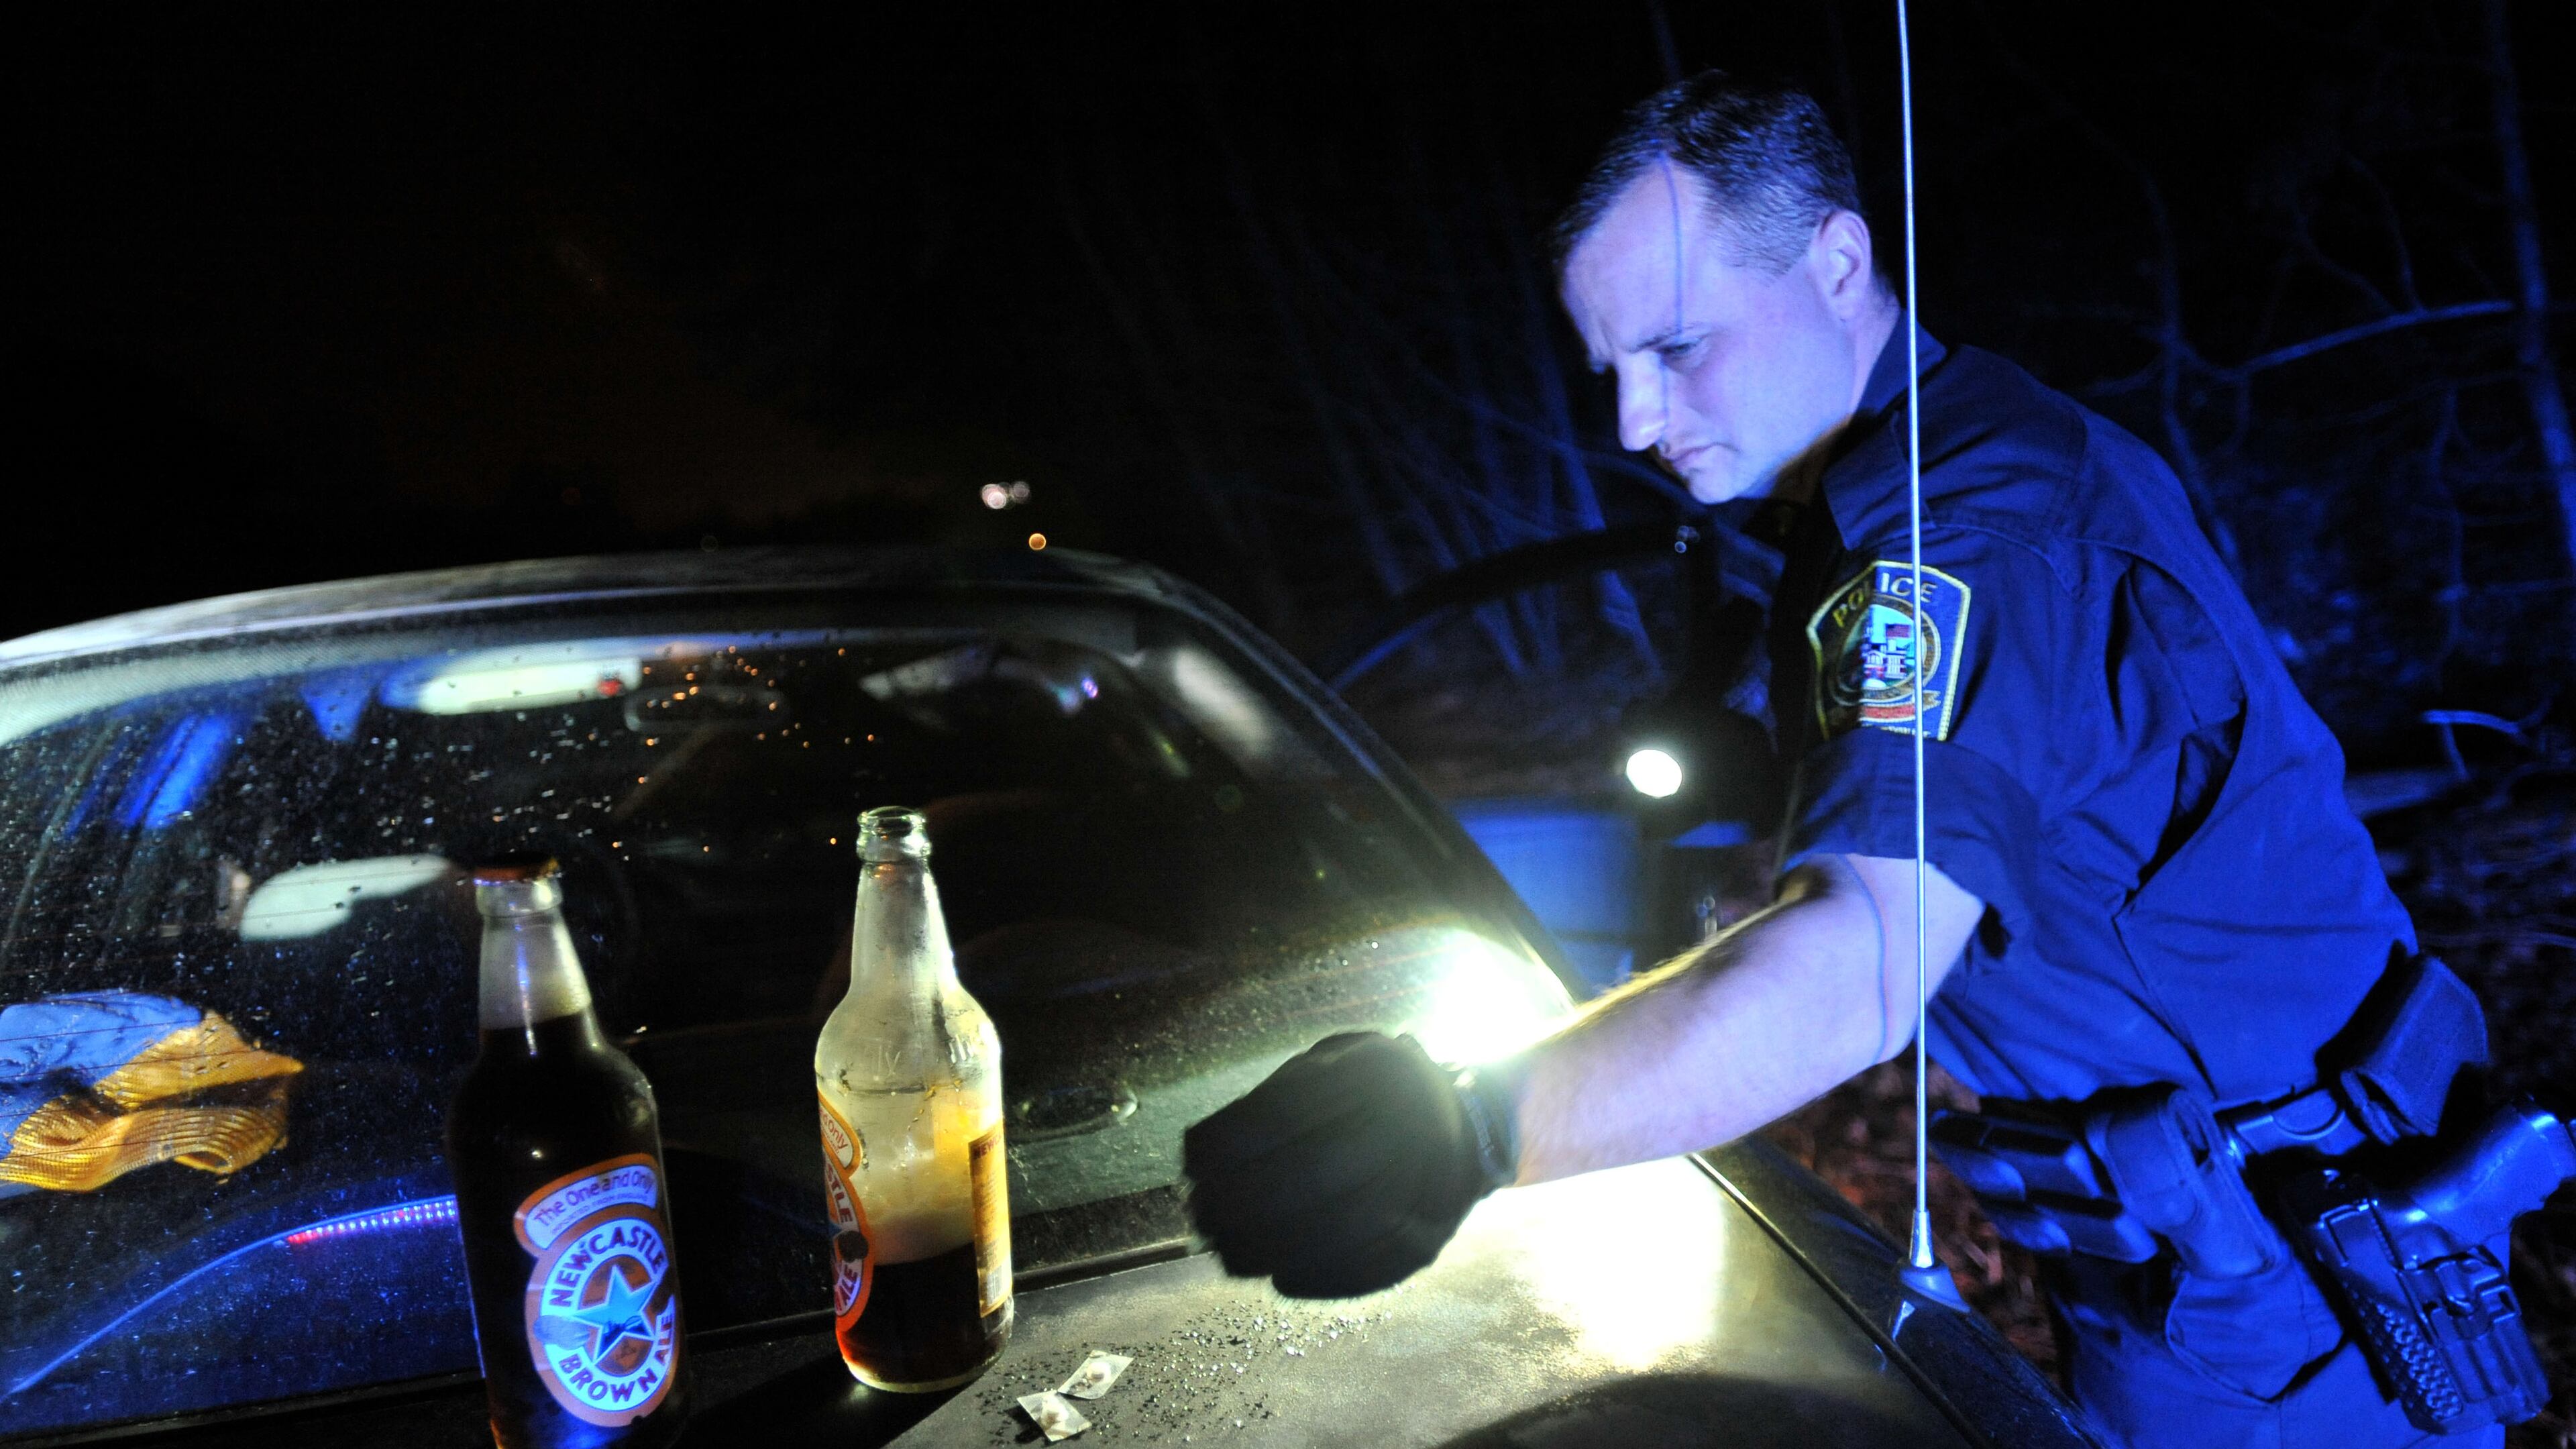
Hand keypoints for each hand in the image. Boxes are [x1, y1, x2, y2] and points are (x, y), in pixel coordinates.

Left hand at [1181, 1032, 1511, 1297]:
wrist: (1469, 1124)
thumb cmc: (1370, 1095)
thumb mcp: (1330, 1066)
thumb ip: (1276, 1099)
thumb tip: (1201, 1156)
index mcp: (1376, 1071)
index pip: (1290, 1111)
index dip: (1229, 1144)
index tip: (1189, 1166)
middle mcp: (1411, 1121)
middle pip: (1317, 1172)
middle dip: (1245, 1203)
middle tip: (1201, 1217)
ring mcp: (1432, 1181)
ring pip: (1348, 1224)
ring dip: (1275, 1246)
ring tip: (1228, 1254)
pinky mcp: (1436, 1236)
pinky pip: (1378, 1266)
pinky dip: (1322, 1278)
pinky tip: (1280, 1277)